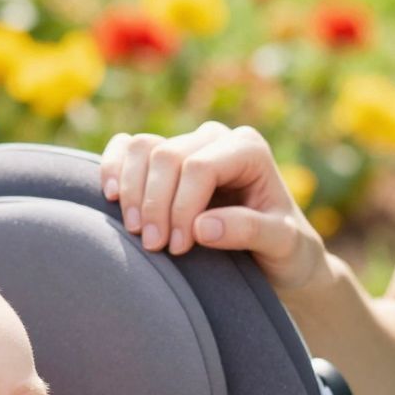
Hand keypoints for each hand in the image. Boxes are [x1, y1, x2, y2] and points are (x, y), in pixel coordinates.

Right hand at [98, 122, 334, 299]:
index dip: (181, 206)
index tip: (179, 248)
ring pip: (142, 149)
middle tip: (155, 248)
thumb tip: (201, 226)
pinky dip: (113, 168)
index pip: (199, 166)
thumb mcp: (282, 245)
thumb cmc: (284, 250)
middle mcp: (216, 138)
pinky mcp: (164, 160)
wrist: (276, 256)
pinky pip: (127, 148)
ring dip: (131, 192)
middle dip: (155, 204)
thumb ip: (249, 231)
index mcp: (248, 149)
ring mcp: (187, 145)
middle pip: (167, 156)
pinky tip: (110, 198)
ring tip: (139, 233)